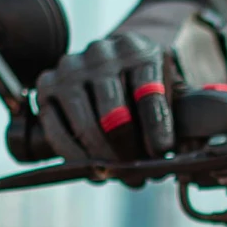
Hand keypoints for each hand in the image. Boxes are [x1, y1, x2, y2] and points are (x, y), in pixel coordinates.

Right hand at [35, 31, 176, 166]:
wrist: (112, 62)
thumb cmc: (144, 85)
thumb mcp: (169, 91)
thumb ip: (178, 117)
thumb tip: (180, 155)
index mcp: (138, 50)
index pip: (148, 95)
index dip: (157, 132)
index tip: (162, 155)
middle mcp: (101, 53)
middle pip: (114, 115)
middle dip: (129, 153)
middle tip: (139, 176)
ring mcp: (71, 67)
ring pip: (86, 125)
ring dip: (104, 160)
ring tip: (120, 175)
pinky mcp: (46, 84)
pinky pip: (56, 130)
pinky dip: (75, 158)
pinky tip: (94, 171)